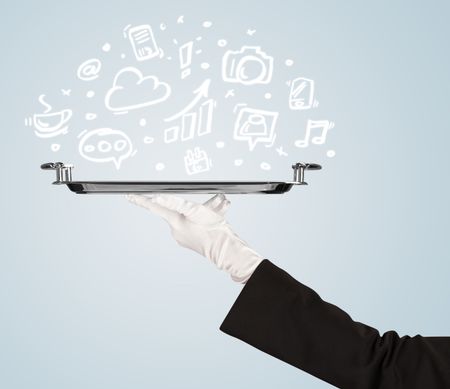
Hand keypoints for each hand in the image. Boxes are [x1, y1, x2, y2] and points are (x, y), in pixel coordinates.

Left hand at [126, 193, 262, 282]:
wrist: (227, 249)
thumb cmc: (214, 230)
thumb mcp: (196, 211)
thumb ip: (176, 203)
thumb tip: (157, 198)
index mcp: (176, 222)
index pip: (155, 207)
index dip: (142, 200)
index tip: (129, 195)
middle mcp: (176, 230)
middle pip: (178, 210)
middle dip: (192, 206)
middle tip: (209, 206)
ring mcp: (183, 237)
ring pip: (188, 217)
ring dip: (201, 212)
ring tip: (217, 212)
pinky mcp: (191, 240)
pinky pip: (193, 225)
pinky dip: (201, 220)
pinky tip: (213, 221)